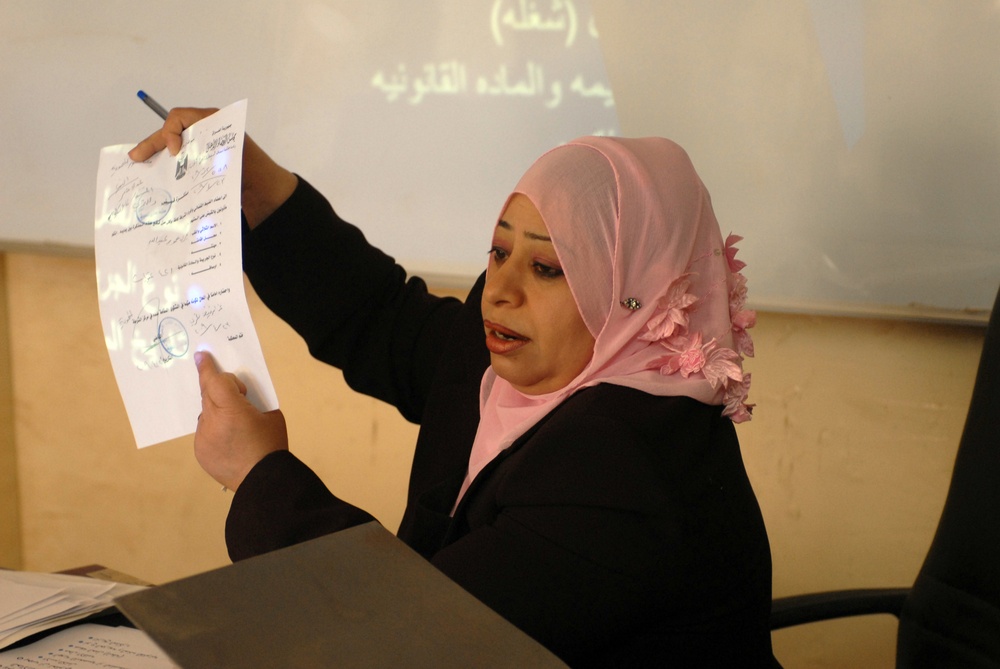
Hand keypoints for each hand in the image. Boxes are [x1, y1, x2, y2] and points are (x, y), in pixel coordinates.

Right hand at [128, 105, 297, 227]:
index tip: (175, 153)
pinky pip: (178, 167)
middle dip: (151, 145)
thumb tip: (176, 151)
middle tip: (135, 159)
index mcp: (212, 123)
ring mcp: (199, 151)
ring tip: (139, 172)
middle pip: (170, 134)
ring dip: (156, 160)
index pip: (179, 117)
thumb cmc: (254, 170)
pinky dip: (167, 174)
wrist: (267, 194)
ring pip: (171, 152)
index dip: (171, 132)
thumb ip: (207, 148)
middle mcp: (203, 134)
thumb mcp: (232, 153)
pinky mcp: (199, 168)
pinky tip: (155, 185)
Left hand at [193, 351, 287, 490]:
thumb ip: (251, 401)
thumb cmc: (271, 445)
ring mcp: (202, 437)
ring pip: (206, 413)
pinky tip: (229, 441)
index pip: (215, 380)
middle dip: (216, 386)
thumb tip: (238, 395)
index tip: (201, 355)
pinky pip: (205, 431)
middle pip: (207, 393)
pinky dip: (214, 430)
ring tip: (236, 425)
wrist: (264, 481)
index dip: (208, 367)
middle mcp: (212, 421)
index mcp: (232, 409)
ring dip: (217, 411)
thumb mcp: (270, 414)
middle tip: (229, 388)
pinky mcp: (200, 450)